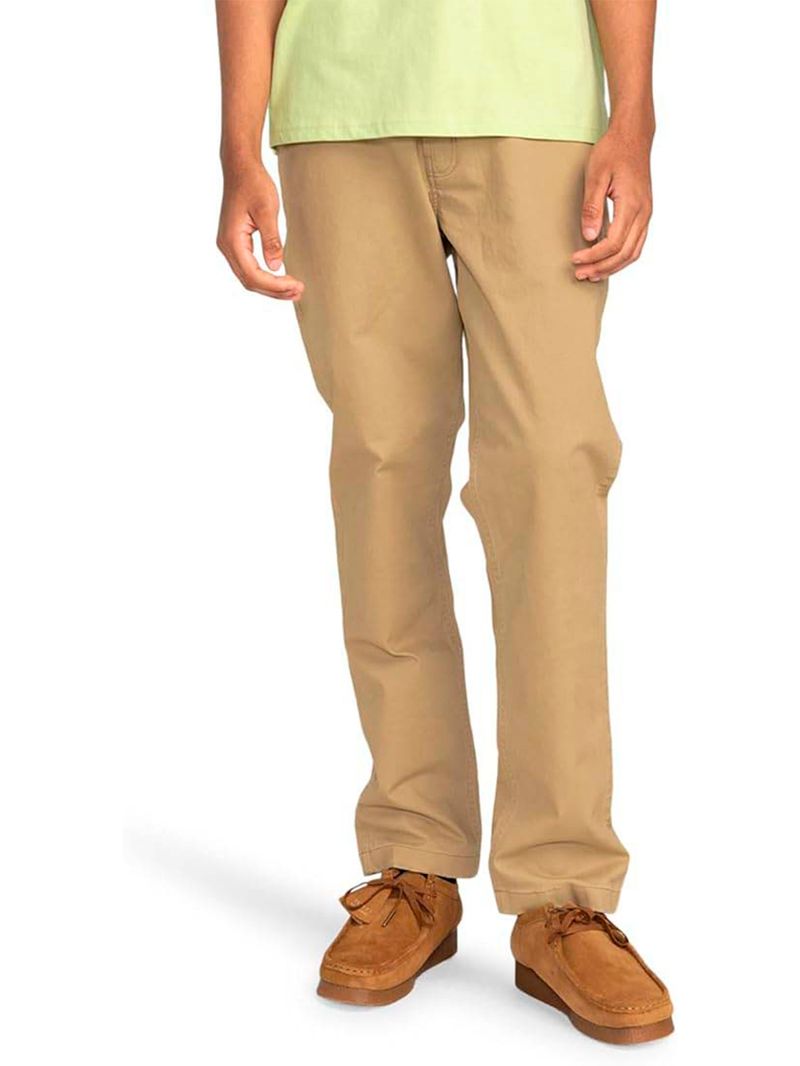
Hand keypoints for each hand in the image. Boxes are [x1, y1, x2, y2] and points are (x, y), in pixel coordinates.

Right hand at [217, 161, 303, 299]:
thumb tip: (276, 266)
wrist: (240, 168)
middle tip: (299, 292)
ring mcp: (229, 246)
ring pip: (249, 278)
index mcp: (232, 240)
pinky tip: (280, 278)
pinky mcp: (236, 243)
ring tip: (293, 289)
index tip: (296, 285)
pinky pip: (249, 268)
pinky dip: (265, 277)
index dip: (275, 285)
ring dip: (271, 287)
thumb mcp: (267, 210)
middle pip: (250, 281)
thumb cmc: (253, 184)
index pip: (253, 275)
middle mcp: (226, 246)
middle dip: (275, 290)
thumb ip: (271, 240)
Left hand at [572, 127, 652, 281]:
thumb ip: (592, 207)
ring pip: (633, 252)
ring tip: (592, 274)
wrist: (633, 136)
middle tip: (580, 274)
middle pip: (624, 253)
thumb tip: (589, 236)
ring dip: (613, 267)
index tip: (575, 259)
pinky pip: (636, 243)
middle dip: (601, 267)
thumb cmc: (612, 152)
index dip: (593, 256)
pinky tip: (607, 261)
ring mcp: (646, 213)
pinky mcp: (644, 213)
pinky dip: (622, 257)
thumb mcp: (596, 176)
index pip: (613, 243)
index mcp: (631, 204)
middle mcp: (644, 212)